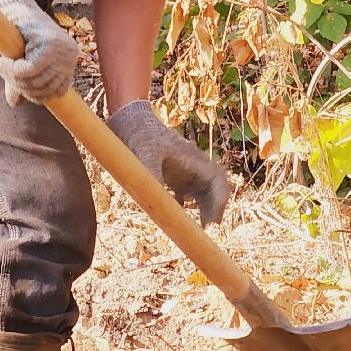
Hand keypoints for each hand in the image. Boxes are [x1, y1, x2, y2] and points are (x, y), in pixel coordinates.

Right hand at [0, 0, 80, 105]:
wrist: (15, 7)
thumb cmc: (21, 34)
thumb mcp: (25, 60)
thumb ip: (23, 81)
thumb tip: (15, 104)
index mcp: (69, 61)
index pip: (58, 91)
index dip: (38, 97)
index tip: (21, 90)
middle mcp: (70, 56)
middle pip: (45, 88)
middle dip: (22, 88)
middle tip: (5, 75)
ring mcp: (60, 50)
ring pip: (34, 80)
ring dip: (14, 79)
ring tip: (2, 67)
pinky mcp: (47, 44)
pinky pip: (28, 70)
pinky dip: (13, 71)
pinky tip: (3, 63)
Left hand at [108, 100, 228, 224]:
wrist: (130, 121)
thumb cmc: (140, 135)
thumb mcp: (145, 154)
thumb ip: (152, 176)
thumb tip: (159, 201)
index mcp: (193, 158)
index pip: (217, 179)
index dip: (220, 199)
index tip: (214, 218)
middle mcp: (193, 165)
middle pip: (213, 189)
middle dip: (214, 208)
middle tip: (208, 229)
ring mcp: (185, 171)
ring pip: (202, 193)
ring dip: (204, 210)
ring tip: (200, 228)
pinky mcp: (174, 176)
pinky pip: (189, 195)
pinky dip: (189, 208)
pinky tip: (181, 220)